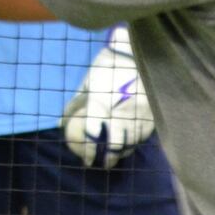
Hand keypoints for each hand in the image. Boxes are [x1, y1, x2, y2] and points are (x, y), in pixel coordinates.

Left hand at [62, 26, 154, 167]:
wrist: (134, 50)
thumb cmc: (107, 65)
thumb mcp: (89, 80)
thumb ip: (77, 102)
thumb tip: (61, 122)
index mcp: (103, 96)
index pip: (95, 128)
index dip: (90, 146)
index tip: (86, 158)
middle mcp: (123, 105)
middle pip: (117, 138)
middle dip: (108, 155)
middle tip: (101, 163)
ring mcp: (141, 108)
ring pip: (132, 138)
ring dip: (122, 151)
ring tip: (114, 159)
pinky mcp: (153, 109)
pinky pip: (145, 132)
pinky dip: (135, 141)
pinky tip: (129, 147)